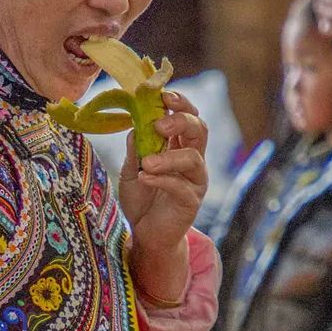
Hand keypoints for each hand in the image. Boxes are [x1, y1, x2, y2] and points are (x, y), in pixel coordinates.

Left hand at [119, 90, 207, 303]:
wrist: (146, 235)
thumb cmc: (141, 199)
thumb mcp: (132, 170)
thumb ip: (136, 149)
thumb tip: (136, 125)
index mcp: (179, 147)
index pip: (188, 117)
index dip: (180, 104)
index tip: (163, 96)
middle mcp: (193, 160)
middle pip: (199, 130)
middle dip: (181, 121)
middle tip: (159, 124)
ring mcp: (195, 181)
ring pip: (193, 158)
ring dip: (168, 156)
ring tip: (146, 162)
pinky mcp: (191, 202)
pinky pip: (181, 186)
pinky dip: (161, 179)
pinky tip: (145, 178)